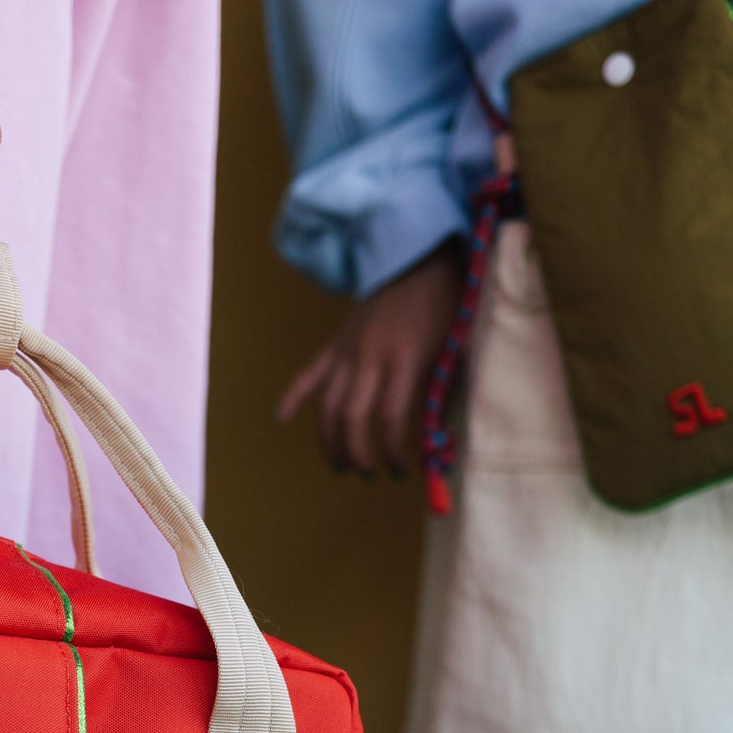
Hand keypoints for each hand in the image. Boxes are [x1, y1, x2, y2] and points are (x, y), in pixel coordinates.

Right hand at [278, 241, 464, 476]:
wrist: (416, 258)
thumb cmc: (443, 305)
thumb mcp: (452, 348)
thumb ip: (439, 391)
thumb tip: (434, 438)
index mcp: (405, 357)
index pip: (392, 417)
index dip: (395, 450)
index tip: (403, 467)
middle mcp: (369, 357)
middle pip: (353, 418)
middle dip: (360, 454)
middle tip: (371, 474)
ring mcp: (346, 351)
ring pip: (328, 406)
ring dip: (332, 442)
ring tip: (342, 466)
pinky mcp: (334, 345)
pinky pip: (307, 375)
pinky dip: (292, 396)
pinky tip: (280, 419)